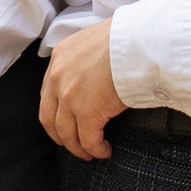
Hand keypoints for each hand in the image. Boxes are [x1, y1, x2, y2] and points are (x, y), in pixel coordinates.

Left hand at [40, 19, 125, 161]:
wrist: (141, 42)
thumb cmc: (129, 39)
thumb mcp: (96, 41)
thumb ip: (87, 57)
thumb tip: (96, 72)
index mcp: (60, 56)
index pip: (48, 92)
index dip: (56, 111)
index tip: (65, 121)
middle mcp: (58, 76)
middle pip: (49, 117)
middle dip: (60, 135)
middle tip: (72, 143)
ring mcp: (69, 96)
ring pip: (66, 133)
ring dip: (77, 147)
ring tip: (90, 152)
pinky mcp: (87, 112)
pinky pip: (88, 140)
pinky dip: (95, 149)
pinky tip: (104, 151)